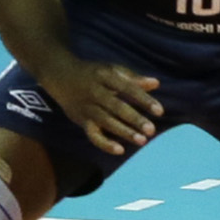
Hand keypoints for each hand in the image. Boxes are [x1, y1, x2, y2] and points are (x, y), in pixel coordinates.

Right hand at [46, 57, 160, 156]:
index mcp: (105, 76)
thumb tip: (156, 83)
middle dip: (134, 119)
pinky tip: (120, 150)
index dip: (143, 99)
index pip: (127, 88)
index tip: (160, 111)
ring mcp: (87, 107)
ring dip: (124, 132)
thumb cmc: (92, 73)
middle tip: (151, 130)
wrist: (60, 75)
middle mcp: (95, 92)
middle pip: (116, 106)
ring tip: (142, 141)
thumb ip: (133, 78)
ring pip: (106, 122)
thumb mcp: (111, 69)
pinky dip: (105, 144)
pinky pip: (92, 134)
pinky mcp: (82, 120)